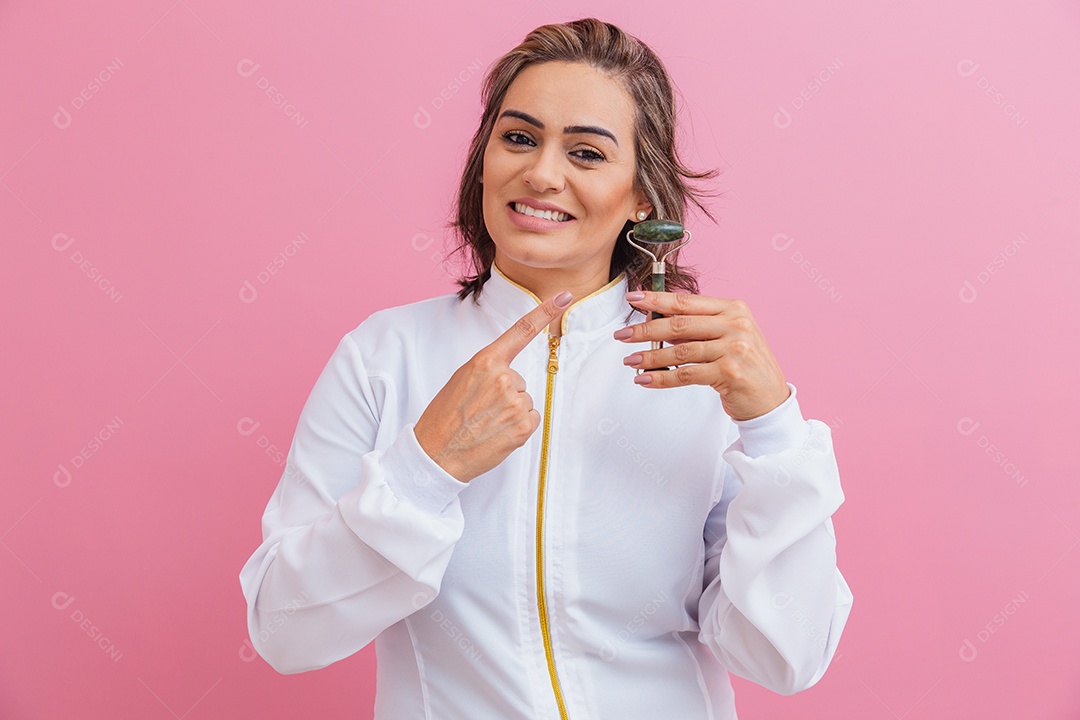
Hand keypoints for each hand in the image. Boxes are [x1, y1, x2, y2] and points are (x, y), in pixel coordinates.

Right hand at [414, 291, 572, 481]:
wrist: (436, 454)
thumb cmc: (445, 417)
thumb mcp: (461, 380)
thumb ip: (487, 370)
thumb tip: (509, 375)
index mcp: (484, 362)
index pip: (520, 331)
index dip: (545, 311)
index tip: (565, 296)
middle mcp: (503, 378)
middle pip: (519, 380)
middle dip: (505, 394)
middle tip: (480, 410)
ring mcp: (515, 403)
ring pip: (524, 401)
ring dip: (511, 412)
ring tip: (485, 423)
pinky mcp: (523, 426)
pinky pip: (531, 418)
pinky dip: (518, 427)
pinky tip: (497, 433)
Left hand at [615, 290, 789, 420]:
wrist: (770, 399)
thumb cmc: (745, 366)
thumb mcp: (727, 336)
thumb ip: (698, 327)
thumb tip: (656, 322)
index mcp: (734, 308)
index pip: (687, 301)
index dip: (656, 299)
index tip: (633, 299)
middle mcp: (736, 325)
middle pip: (680, 324)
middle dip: (645, 329)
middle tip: (622, 334)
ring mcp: (735, 348)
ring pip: (680, 350)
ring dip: (650, 356)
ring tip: (630, 360)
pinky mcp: (729, 373)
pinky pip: (686, 374)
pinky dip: (662, 378)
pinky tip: (645, 379)